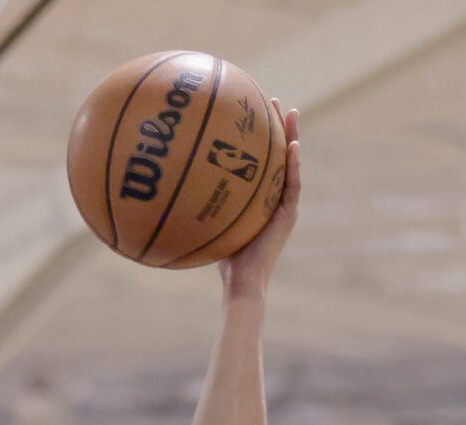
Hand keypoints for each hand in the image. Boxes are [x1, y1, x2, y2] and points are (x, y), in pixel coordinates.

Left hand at [219, 102, 299, 299]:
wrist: (241, 282)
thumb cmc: (222, 260)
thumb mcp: (209, 223)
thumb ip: (201, 204)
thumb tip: (172, 186)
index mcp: (259, 198)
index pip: (260, 161)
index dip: (258, 137)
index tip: (250, 113)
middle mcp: (273, 198)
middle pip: (277, 155)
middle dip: (276, 127)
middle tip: (272, 101)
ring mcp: (283, 206)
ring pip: (290, 164)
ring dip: (291, 137)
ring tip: (290, 112)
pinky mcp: (288, 215)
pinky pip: (292, 184)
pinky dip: (293, 165)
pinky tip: (292, 145)